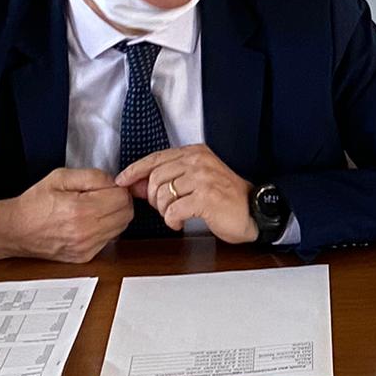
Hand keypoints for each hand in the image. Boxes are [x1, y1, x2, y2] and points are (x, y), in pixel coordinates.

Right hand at [0, 168, 132, 262]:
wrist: (14, 230)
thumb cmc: (34, 203)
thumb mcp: (60, 177)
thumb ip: (92, 176)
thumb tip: (114, 182)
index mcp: (80, 210)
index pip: (122, 199)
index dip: (118, 188)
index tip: (108, 185)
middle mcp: (85, 233)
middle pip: (126, 214)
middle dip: (120, 201)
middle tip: (104, 195)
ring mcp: (85, 248)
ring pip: (121, 228)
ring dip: (115, 215)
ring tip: (95, 207)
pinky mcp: (84, 257)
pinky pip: (109, 239)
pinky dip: (106, 229)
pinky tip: (90, 221)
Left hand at [115, 144, 256, 242]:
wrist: (253, 212)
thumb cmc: (225, 199)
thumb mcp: (196, 182)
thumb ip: (169, 179)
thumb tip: (137, 185)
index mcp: (196, 152)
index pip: (156, 157)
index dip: (135, 170)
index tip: (122, 181)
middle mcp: (199, 160)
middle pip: (155, 177)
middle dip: (153, 198)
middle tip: (165, 208)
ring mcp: (203, 178)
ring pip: (162, 194)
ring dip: (163, 211)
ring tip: (176, 215)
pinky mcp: (206, 197)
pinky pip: (173, 210)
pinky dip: (172, 221)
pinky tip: (180, 223)